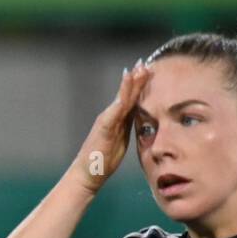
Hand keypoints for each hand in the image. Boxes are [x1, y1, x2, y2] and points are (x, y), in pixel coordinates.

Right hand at [69, 60, 152, 194]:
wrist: (86, 175)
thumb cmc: (102, 162)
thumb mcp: (120, 141)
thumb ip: (127, 128)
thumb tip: (141, 122)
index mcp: (118, 120)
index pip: (132, 99)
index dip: (140, 85)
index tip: (150, 71)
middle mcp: (111, 116)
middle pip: (127, 94)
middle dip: (137, 78)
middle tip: (145, 62)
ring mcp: (106, 120)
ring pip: (122, 98)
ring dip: (130, 83)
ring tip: (138, 69)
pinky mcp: (103, 127)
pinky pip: (114, 111)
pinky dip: (121, 97)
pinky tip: (125, 90)